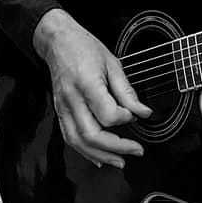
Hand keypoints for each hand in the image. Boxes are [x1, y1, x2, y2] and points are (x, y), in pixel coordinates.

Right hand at [33, 9, 149, 168]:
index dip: (125, 118)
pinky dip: (84, 151)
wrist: (58, 41)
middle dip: (116, 147)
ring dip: (100, 155)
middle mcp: (72, 98)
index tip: (134, 115)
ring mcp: (63, 107)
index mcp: (87, 83)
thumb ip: (127, 92)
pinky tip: (99, 158)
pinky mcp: (60, 111)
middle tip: (136, 150)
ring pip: (78, 141)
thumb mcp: (112, 63)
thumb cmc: (84, 48)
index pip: (107, 114)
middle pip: (91, 134)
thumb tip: (143, 113)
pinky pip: (69, 137)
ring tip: (120, 161)